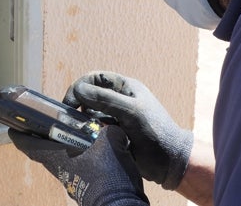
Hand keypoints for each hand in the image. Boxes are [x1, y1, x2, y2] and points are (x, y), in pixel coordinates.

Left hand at [9, 125, 148, 205]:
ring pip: (61, 158)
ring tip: (72, 130)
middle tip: (43, 122)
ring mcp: (71, 178)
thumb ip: (108, 130)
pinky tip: (93, 146)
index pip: (30, 146)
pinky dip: (79, 154)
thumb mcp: (111, 143)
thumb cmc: (108, 176)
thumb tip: (111, 128)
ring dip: (62, 145)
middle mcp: (60, 168)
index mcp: (58, 157)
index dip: (20, 136)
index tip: (12, 128)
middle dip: (42, 136)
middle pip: (43, 150)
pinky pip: (76, 165)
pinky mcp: (84, 185)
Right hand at [63, 71, 192, 189]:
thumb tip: (78, 90)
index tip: (70, 104)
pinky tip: (90, 141)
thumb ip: (105, 99)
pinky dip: (89, 133)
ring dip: (84, 121)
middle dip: (79, 105)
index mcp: (124, 87)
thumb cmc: (155, 132)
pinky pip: (95, 129)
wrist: (170, 162)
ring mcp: (116, 117)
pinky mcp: (114, 134)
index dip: (79, 87)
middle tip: (72, 119)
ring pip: (90, 113)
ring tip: (84, 132)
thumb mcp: (131, 111)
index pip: (94, 78)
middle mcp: (118, 99)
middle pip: (89, 95)